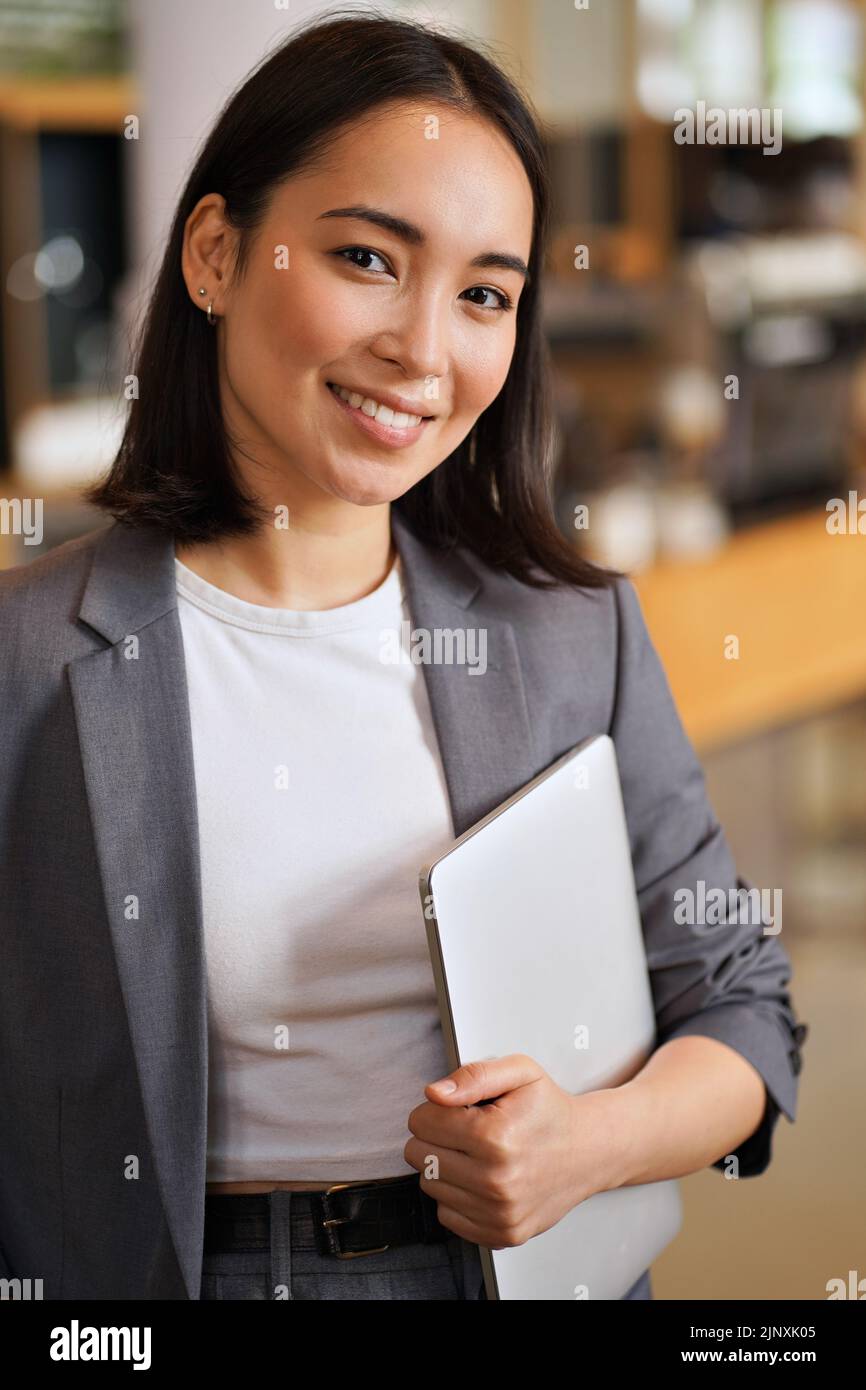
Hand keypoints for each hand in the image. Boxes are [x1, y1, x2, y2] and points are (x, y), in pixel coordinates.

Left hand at [403, 1054, 624, 1249]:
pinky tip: (481, 1179)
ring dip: (445, 1167)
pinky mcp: (501, 1233)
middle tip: (465, 1131)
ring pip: (430, 1186)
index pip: (420, 1123)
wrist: (589, 1151)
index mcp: (495, 1137)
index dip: (434, 1110)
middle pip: (419, 1156)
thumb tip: (435, 1094)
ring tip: (477, 1154)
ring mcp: (499, 1212)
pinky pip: (447, 1216)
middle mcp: (496, 1181)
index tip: (457, 1110)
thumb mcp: (520, 1073)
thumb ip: (474, 1075)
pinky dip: (457, 1197)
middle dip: (435, 1137)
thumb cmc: (550, 1110)